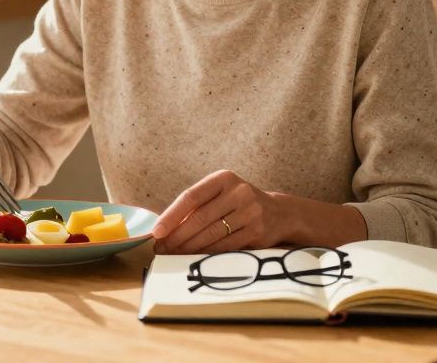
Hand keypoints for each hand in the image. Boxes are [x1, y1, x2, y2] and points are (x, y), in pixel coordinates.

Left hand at [152, 170, 293, 253]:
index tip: (156, 231)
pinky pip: (225, 246)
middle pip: (200, 218)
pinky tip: (194, 258)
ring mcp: (250, 212)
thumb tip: (165, 228)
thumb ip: (198, 206)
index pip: (191, 197)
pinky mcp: (257, 232)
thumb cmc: (239, 204)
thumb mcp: (221, 194)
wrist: (279, 213)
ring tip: (172, 255)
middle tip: (161, 249)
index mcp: (223, 178)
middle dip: (177, 236)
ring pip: (211, 234)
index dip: (171, 215)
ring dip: (188, 248)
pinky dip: (206, 254)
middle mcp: (238, 192)